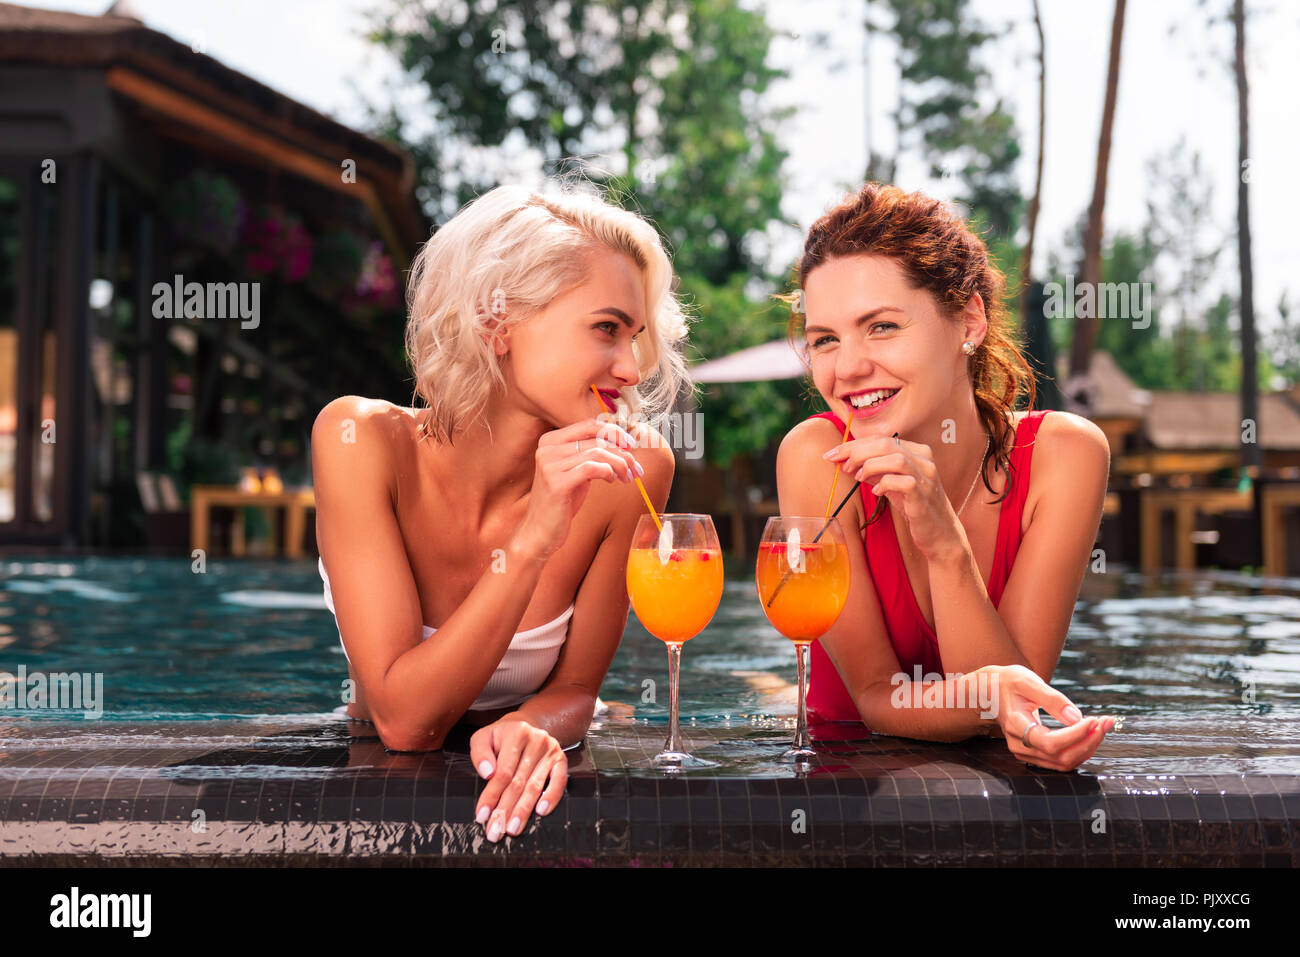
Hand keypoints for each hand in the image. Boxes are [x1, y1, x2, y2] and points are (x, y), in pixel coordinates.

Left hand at [470, 718, 567, 841]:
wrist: (527, 725)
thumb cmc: (502, 736)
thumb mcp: (484, 737)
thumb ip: (480, 754)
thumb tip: (487, 773)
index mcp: (516, 734)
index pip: (502, 772)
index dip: (492, 795)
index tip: (482, 815)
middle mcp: (536, 741)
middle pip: (519, 782)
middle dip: (505, 810)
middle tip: (495, 830)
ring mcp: (551, 750)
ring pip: (535, 786)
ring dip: (524, 811)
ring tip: (513, 829)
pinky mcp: (561, 759)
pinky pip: (559, 781)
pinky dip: (551, 797)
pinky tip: (541, 812)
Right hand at [513, 417, 642, 559]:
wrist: (539, 532)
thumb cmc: (561, 502)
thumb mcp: (575, 471)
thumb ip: (589, 454)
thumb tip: (621, 442)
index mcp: (550, 440)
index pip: (589, 425)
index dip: (614, 432)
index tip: (631, 444)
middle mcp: (547, 449)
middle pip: (596, 439)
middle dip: (623, 452)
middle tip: (636, 467)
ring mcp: (550, 465)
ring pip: (597, 453)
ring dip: (620, 464)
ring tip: (628, 477)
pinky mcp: (556, 483)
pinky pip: (591, 468)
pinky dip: (608, 472)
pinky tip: (612, 480)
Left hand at [822, 434, 962, 561]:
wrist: (940, 533)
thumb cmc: (914, 506)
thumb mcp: (892, 484)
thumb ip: (873, 471)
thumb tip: (846, 462)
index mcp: (916, 451)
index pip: (881, 439)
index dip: (854, 444)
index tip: (833, 454)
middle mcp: (924, 460)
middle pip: (885, 444)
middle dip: (857, 452)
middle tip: (841, 465)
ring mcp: (927, 477)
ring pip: (895, 459)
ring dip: (870, 466)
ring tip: (858, 478)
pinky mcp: (924, 496)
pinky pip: (903, 482)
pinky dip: (885, 484)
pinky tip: (876, 491)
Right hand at [990, 665, 1114, 770]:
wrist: (989, 692)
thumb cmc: (1008, 683)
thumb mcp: (1027, 681)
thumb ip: (1052, 699)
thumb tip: (1077, 718)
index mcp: (1015, 725)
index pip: (1050, 743)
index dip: (1076, 736)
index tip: (1094, 720)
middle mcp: (1019, 745)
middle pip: (1061, 757)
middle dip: (1089, 742)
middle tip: (1106, 721)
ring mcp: (1026, 753)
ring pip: (1065, 762)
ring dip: (1089, 747)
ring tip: (1103, 725)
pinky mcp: (1035, 754)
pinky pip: (1063, 760)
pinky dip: (1081, 749)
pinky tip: (1091, 733)